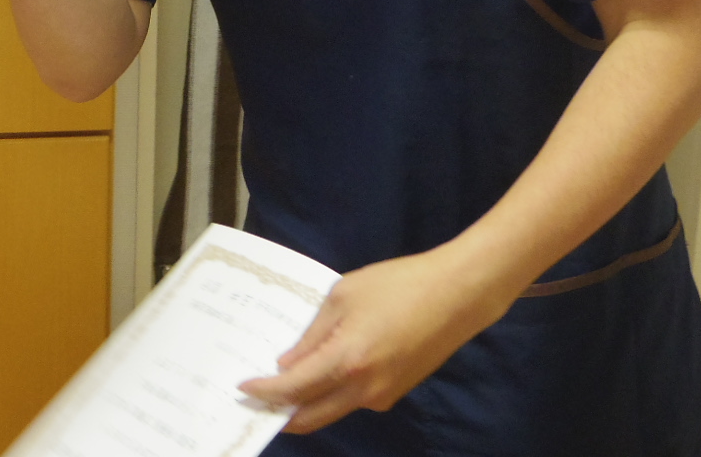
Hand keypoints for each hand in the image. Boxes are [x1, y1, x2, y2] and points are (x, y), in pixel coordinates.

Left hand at [238, 246, 507, 433]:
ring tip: (284, 381)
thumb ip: (313, 334)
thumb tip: (289, 364)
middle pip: (310, 416)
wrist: (458, 294)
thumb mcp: (344, 296)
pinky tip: (324, 370)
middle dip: (280, 412)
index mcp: (347, 361)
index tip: (242, 387)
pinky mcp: (396, 392)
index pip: (294, 388)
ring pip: (333, 410)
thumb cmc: (400, 285)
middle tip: (255, 400)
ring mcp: (383, 395)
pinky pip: (354, 399)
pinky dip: (332, 392)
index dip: (265, 391)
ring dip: (306, 403)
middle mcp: (363, 389)